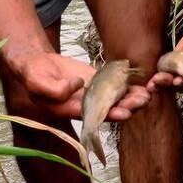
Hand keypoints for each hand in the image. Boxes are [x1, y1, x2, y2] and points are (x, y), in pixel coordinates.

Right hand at [10, 50, 150, 120]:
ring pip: (116, 97)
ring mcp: (94, 92)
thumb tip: (77, 86)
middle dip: (128, 106)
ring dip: (132, 97)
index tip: (125, 113)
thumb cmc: (34, 76)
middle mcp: (86, 105)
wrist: (38, 65)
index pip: (95, 117)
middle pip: (111, 109)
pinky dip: (128, 83)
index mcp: (71, 110)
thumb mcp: (38, 83)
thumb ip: (55, 89)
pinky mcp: (98, 79)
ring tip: (147, 93)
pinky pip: (115, 83)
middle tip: (143, 101)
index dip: (110, 115)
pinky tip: (142, 81)